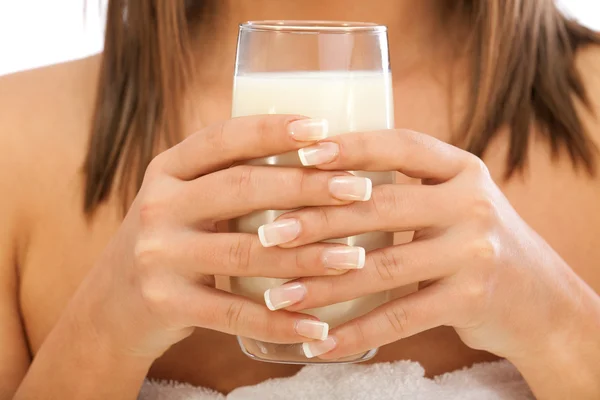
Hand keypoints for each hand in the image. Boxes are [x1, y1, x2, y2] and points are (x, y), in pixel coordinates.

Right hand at [67, 116, 369, 359]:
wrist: (110, 304)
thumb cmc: (170, 241)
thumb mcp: (183, 200)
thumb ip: (226, 180)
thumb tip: (314, 162)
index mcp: (168, 169)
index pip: (223, 138)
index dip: (273, 130)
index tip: (323, 129)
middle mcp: (158, 205)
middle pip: (243, 188)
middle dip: (306, 187)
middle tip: (359, 189)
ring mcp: (158, 255)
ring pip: (245, 251)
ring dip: (306, 256)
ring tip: (355, 257)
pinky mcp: (164, 302)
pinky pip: (232, 312)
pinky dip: (279, 320)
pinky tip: (317, 326)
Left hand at [264, 129, 598, 366]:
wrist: (540, 298)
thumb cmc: (473, 240)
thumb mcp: (453, 200)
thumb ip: (405, 187)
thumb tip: (318, 177)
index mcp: (461, 168)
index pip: (400, 145)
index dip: (352, 146)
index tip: (302, 154)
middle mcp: (472, 203)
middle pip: (381, 206)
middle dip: (317, 221)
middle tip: (267, 233)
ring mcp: (474, 252)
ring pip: (382, 267)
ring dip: (323, 284)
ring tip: (277, 294)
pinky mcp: (471, 300)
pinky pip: (401, 318)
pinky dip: (355, 333)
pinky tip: (320, 343)